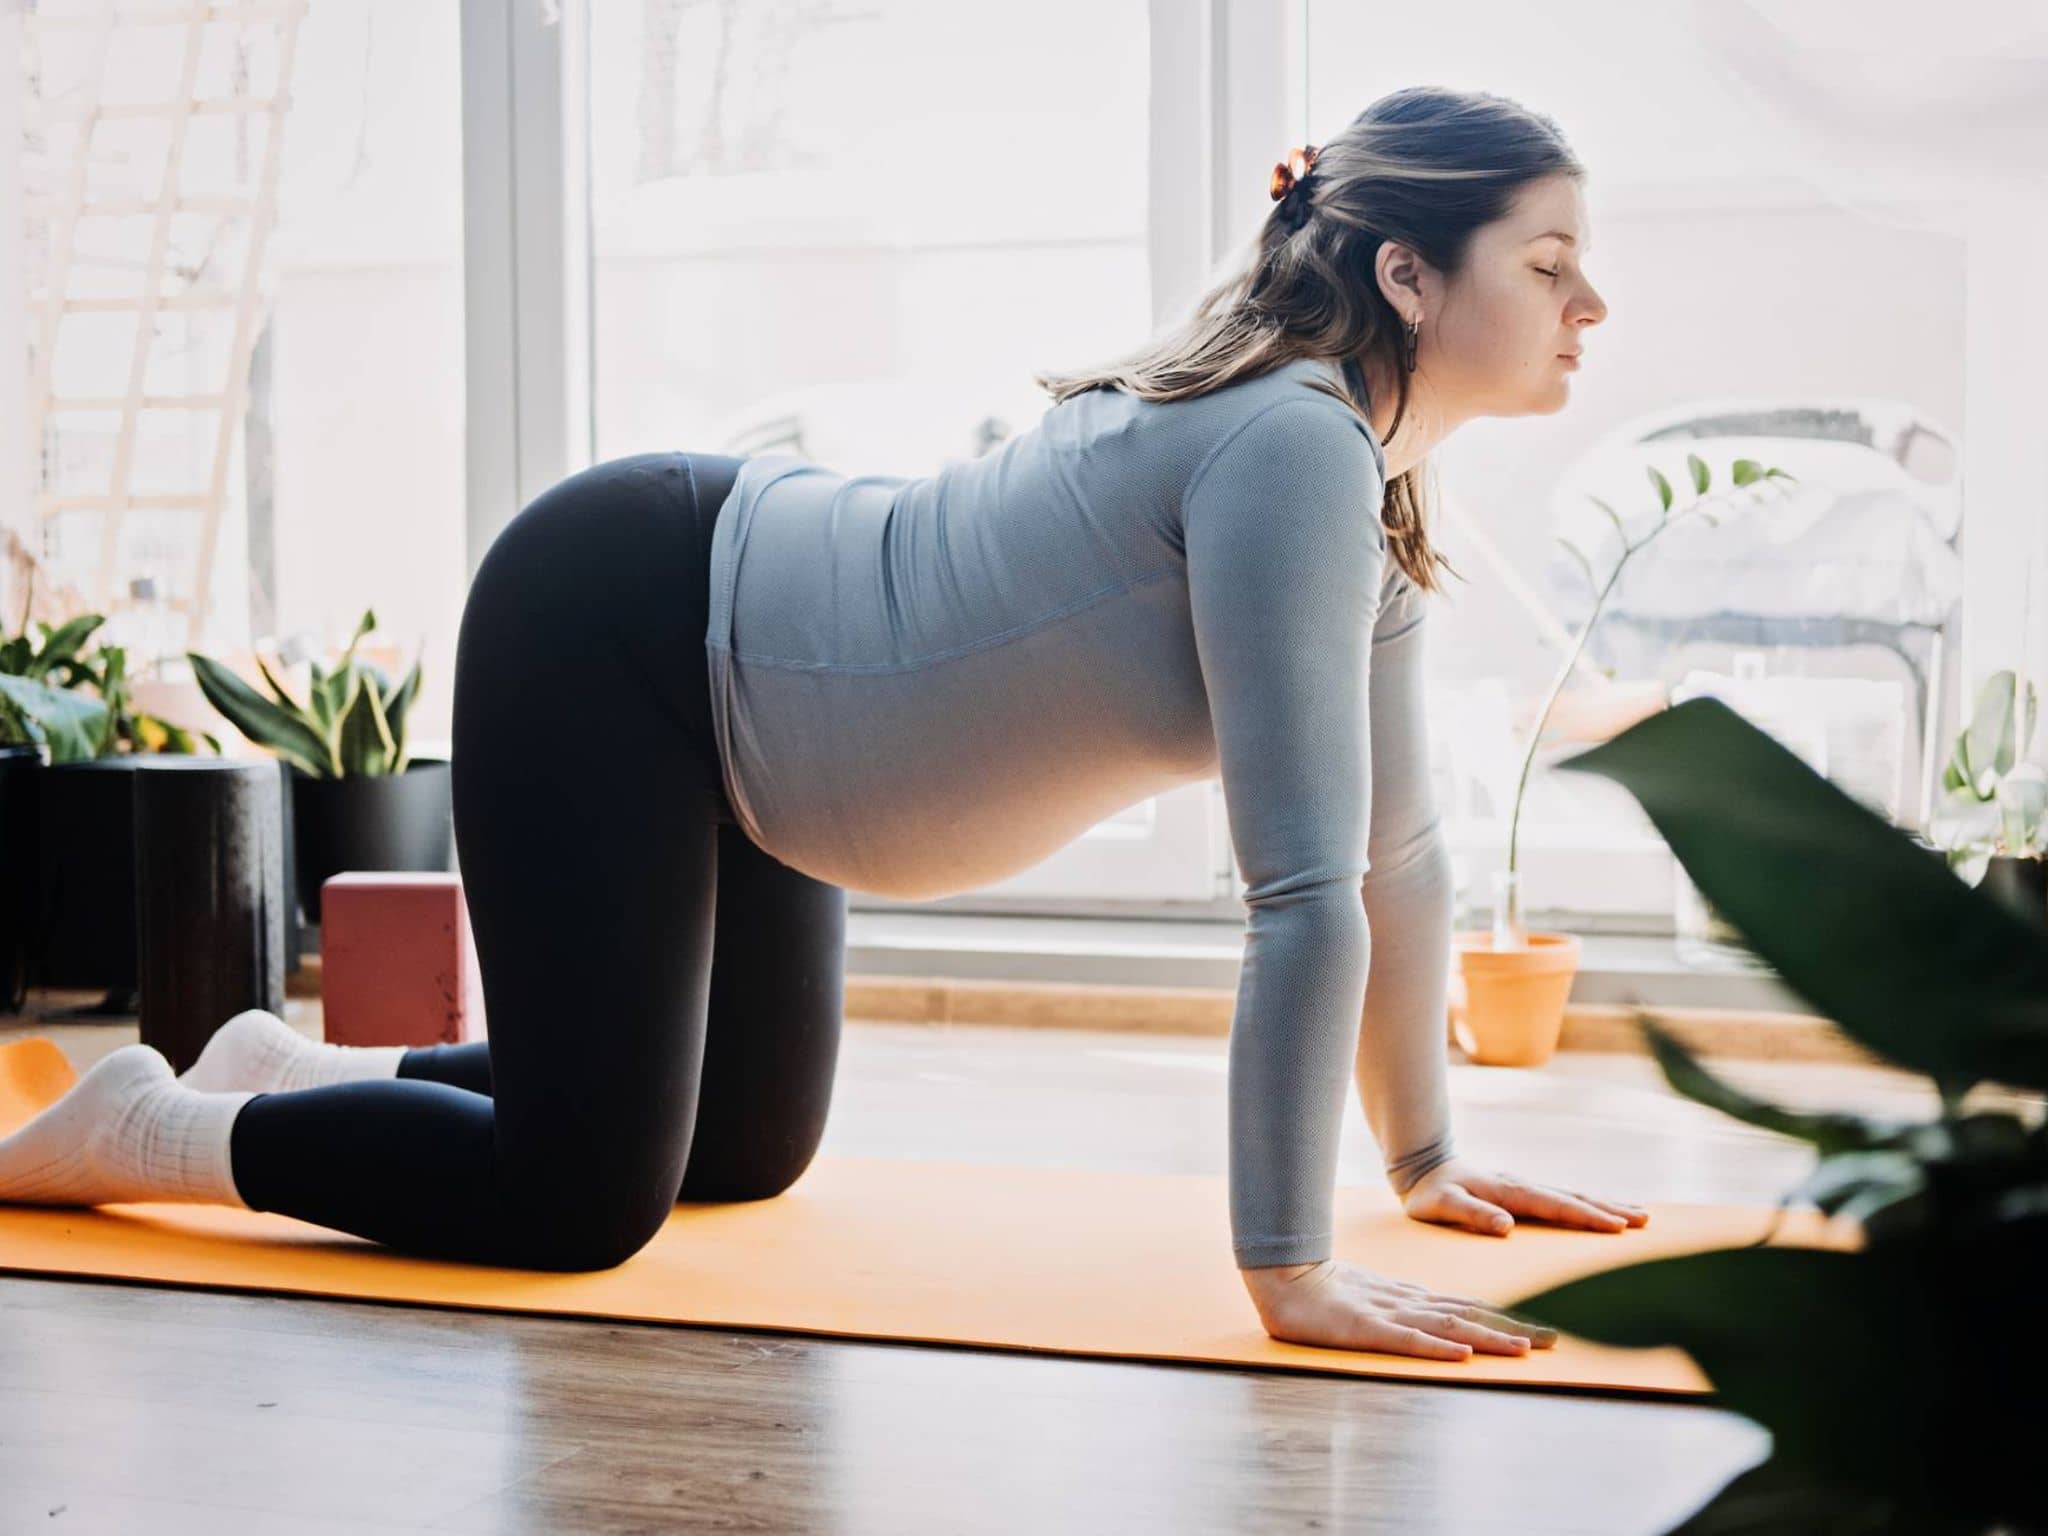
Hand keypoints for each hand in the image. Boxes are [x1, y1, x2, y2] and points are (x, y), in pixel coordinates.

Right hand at [1241, 1257, 1558, 1360]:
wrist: (1283, 1277)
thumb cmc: (1325, 1290)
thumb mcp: (1375, 1298)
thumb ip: (1406, 1308)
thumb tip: (1443, 1324)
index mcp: (1411, 1299)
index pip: (1468, 1310)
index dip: (1506, 1319)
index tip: (1543, 1332)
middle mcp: (1408, 1305)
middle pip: (1469, 1317)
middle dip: (1513, 1330)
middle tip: (1553, 1342)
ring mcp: (1389, 1316)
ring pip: (1448, 1328)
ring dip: (1488, 1339)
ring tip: (1523, 1349)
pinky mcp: (1366, 1330)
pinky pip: (1406, 1341)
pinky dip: (1437, 1349)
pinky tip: (1461, 1356)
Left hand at [1402, 1157, 1648, 1235]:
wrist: (1423, 1166)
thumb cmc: (1430, 1193)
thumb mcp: (1441, 1206)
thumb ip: (1472, 1214)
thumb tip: (1507, 1226)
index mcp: (1509, 1192)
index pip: (1555, 1206)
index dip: (1586, 1217)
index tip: (1617, 1226)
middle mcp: (1523, 1186)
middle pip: (1574, 1197)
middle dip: (1610, 1209)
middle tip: (1645, 1221)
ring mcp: (1525, 1186)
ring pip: (1573, 1195)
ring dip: (1606, 1204)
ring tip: (1640, 1215)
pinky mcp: (1524, 1191)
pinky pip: (1563, 1197)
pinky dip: (1588, 1202)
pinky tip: (1604, 1209)